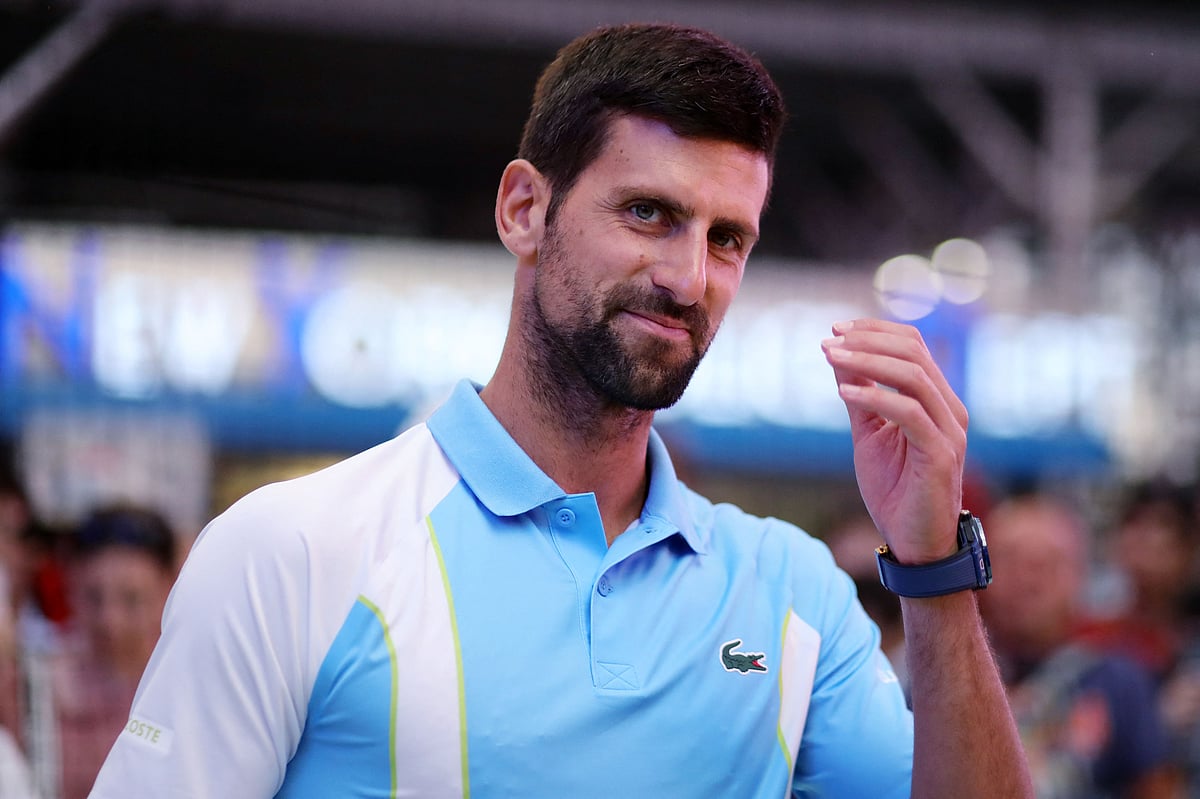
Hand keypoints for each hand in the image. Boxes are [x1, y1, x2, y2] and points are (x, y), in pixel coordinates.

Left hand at [822, 318, 966, 563]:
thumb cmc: (895, 490)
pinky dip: (875, 397)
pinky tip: (844, 391)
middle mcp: (950, 410)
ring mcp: (950, 432)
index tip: (836, 328)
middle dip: (868, 340)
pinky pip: (910, 414)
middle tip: (829, 340)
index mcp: (937, 401)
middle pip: (915, 353)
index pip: (914, 346)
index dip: (876, 331)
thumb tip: (837, 354)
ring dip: (867, 362)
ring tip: (830, 356)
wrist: (914, 544)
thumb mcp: (869, 433)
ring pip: (913, 377)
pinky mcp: (941, 455)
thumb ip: (859, 395)